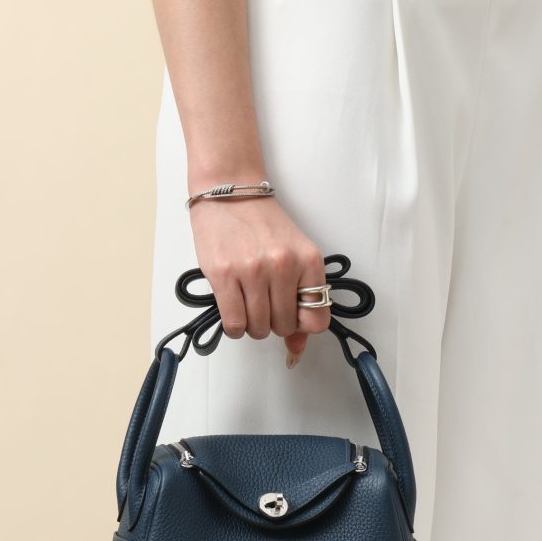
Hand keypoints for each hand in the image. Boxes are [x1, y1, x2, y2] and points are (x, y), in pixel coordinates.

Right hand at [188, 193, 329, 366]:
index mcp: (308, 261)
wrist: (229, 192)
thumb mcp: (294, 255)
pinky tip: (234, 307)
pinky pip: (234, 323)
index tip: (291, 316)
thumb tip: (296, 348)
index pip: (317, 320)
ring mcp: (253, 271)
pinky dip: (235, 326)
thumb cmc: (262, 224)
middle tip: (264, 302)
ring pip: (258, 328)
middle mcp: (284, 266)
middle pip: (284, 327)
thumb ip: (301, 300)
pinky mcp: (224, 274)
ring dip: (252, 324)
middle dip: (274, 322)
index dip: (302, 325)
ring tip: (248, 301)